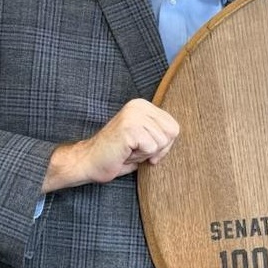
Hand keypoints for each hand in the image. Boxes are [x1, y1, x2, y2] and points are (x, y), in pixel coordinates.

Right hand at [43, 99, 179, 191]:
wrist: (89, 161)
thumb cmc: (118, 154)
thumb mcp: (144, 139)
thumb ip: (160, 133)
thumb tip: (178, 133)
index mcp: (143, 105)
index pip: (174, 127)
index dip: (164, 144)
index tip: (146, 148)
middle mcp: (139, 105)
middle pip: (171, 133)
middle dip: (158, 149)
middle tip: (136, 150)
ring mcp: (133, 115)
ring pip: (161, 142)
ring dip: (146, 153)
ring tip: (129, 150)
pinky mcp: (129, 128)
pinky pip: (151, 148)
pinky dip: (140, 156)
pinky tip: (125, 152)